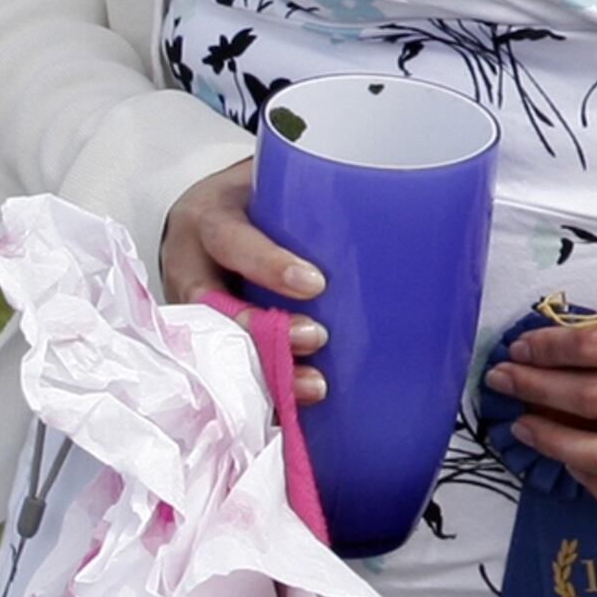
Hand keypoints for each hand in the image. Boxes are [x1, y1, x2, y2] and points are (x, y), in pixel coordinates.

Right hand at [158, 159, 331, 402]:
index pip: (231, 240)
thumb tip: (411, 218)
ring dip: (259, 370)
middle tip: (315, 339)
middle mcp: (187, 264)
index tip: (315, 284)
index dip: (268, 265)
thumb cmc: (255, 201)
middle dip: (262, 331)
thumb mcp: (276, 187)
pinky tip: (285, 409)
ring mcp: (184, 305)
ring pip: (209, 345)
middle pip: (212, 305)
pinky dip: (249, 391)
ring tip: (308, 386)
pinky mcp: (192, 336)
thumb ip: (322, 203)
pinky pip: (214, 368)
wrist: (215, 212)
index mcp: (209, 218)